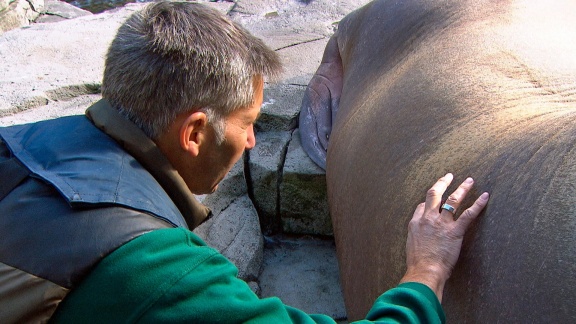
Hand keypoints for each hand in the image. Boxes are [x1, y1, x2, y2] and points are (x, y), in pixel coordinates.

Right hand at [399, 173, 488, 301]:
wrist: (424, 270)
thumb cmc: (418, 263)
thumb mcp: (411, 246)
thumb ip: (416, 235)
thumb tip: (422, 235)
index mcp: (416, 223)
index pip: (422, 206)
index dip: (428, 202)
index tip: (433, 201)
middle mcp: (428, 218)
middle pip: (434, 194)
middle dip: (442, 183)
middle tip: (449, 176)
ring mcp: (442, 223)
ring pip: (453, 200)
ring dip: (462, 188)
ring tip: (470, 181)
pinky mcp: (455, 231)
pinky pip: (468, 214)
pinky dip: (478, 204)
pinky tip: (485, 196)